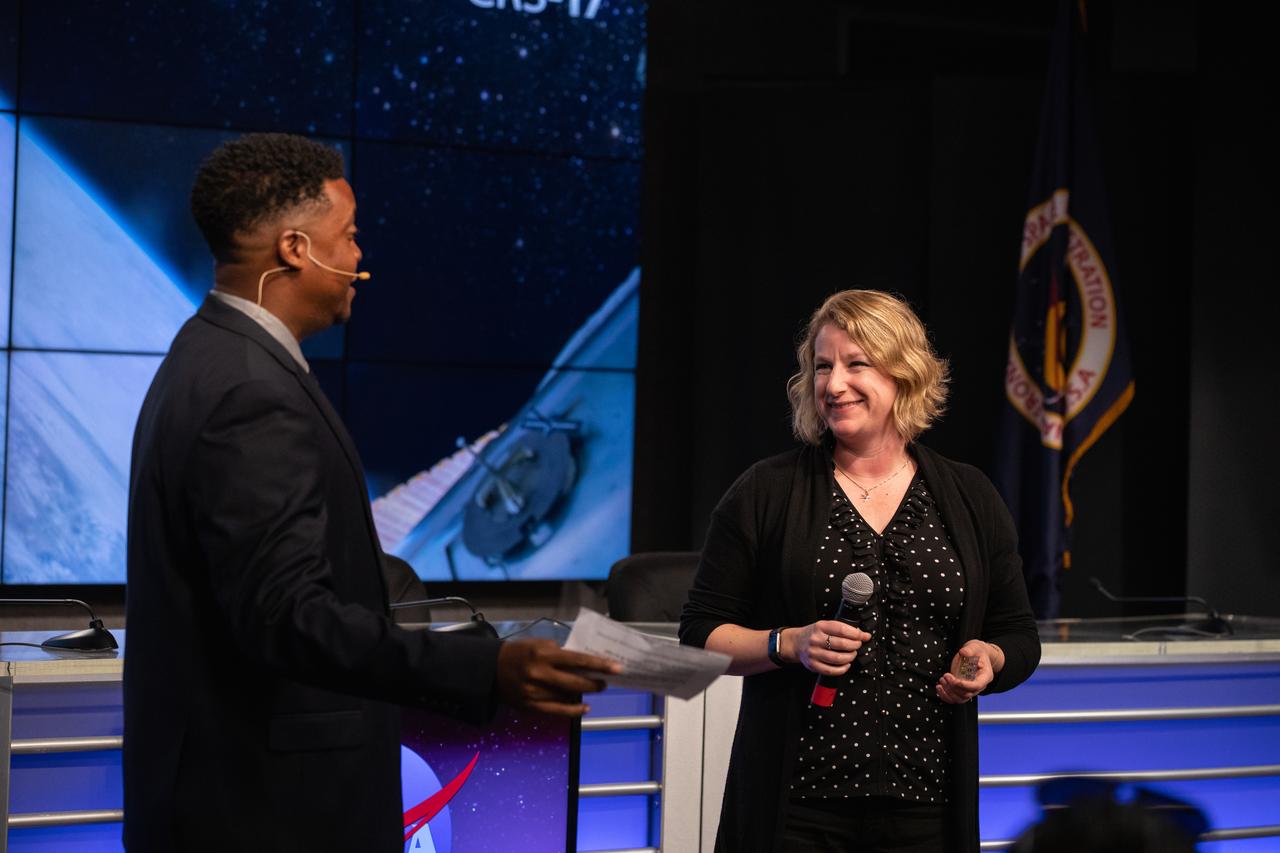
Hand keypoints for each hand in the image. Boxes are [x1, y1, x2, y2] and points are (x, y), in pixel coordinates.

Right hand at [495, 639, 621, 716]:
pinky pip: (557, 711)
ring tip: (595, 690)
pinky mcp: (531, 706)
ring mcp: (535, 692)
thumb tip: (584, 663)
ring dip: (585, 694)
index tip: (616, 668)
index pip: (578, 660)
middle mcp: (540, 673)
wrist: (492, 669)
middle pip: (575, 682)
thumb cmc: (520, 652)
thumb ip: (560, 653)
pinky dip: (573, 711)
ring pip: (567, 697)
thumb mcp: (540, 644)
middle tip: (604, 682)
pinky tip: (584, 708)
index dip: (599, 665)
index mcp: (543, 654)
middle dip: (595, 683)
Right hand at [787, 620, 870, 675]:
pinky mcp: (813, 665)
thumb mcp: (825, 626)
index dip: (856, 634)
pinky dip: (842, 669)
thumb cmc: (814, 634)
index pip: (842, 629)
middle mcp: (816, 639)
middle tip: (858, 645)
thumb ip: (842, 629)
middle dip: (855, 645)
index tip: (863, 636)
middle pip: (842, 644)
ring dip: (850, 657)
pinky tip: (846, 664)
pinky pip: (831, 670)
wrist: (796, 643)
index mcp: (820, 626)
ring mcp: (814, 653)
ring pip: (838, 658)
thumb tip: (863, 635)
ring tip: (852, 654)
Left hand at [936, 639, 1000, 703]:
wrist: (976, 655)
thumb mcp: (975, 647)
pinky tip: (939, 687)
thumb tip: (963, 652)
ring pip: (960, 699)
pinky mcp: (962, 690)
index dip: (966, 685)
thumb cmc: (976, 651)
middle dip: (954, 687)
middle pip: (967, 694)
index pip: (977, 685)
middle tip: (945, 676)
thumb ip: (969, 650)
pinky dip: (945, 696)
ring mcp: (970, 689)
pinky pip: (954, 699)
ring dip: (948, 692)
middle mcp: (979, 686)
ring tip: (942, 680)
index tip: (955, 680)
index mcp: (985, 676)